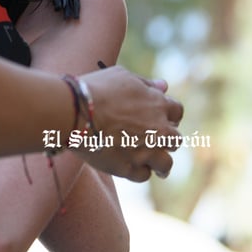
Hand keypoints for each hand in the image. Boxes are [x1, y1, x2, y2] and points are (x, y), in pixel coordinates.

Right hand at [69, 66, 183, 181]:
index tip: (158, 117)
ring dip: (159, 162)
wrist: (74, 112)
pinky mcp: (128, 168)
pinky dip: (138, 171)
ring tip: (151, 163)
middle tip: (152, 138)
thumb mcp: (122, 76)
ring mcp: (145, 151)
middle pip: (175, 140)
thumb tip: (164, 86)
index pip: (177, 111)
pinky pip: (143, 175)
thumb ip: (145, 83)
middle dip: (166, 139)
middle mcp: (158, 130)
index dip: (168, 115)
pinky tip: (130, 165)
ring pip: (165, 163)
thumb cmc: (95, 89)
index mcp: (158, 104)